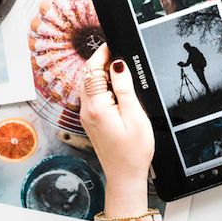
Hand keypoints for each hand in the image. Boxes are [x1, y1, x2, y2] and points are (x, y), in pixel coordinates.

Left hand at [80, 44, 153, 190]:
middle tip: (122, 59)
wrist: (125, 176)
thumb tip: (118, 64)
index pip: (92, 69)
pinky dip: (103, 87)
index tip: (114, 44)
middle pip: (87, 74)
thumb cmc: (133, 151)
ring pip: (89, 84)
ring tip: (123, 75)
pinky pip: (92, 95)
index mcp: (96, 107)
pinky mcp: (90, 120)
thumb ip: (124, 87)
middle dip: (102, 61)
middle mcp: (86, 110)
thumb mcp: (135, 115)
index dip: (102, 53)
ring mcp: (86, 115)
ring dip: (102, 74)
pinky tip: (118, 91)